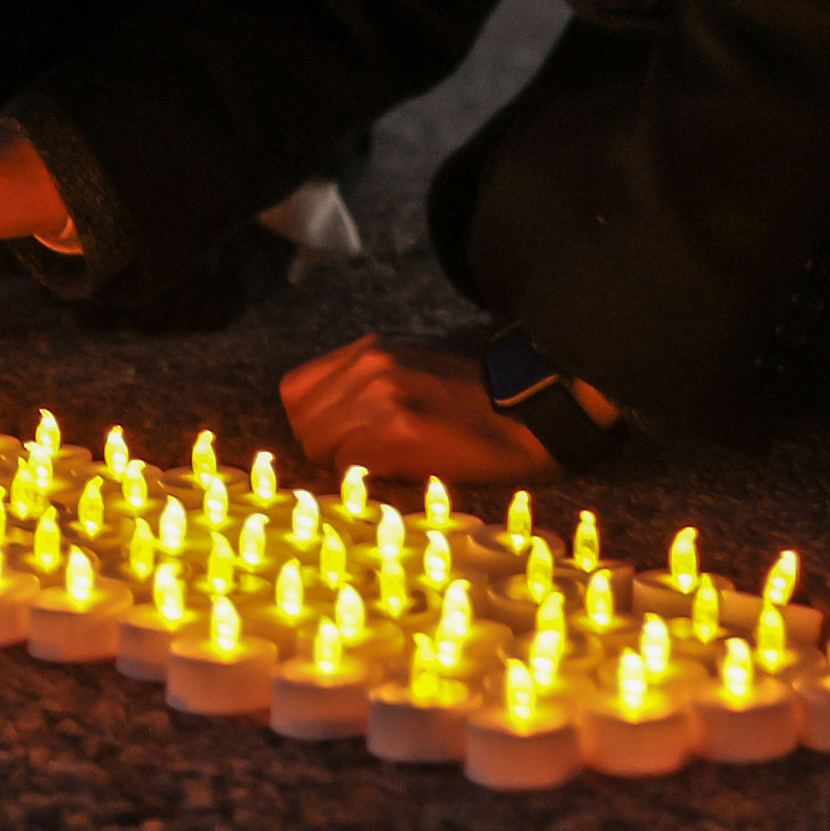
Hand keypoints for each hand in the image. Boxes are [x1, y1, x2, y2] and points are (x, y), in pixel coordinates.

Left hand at [278, 334, 570, 485]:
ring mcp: (382, 399)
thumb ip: (370, 380)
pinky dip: (367, 481)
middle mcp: (370, 367)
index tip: (341, 438)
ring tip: (389, 464)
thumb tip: (332, 418)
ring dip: (346, 465)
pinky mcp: (398, 436)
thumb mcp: (417, 363)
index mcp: (372, 349)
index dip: (314, 421)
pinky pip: (349, 470)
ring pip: (320, 448)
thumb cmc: (480, 395)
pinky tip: (402, 473)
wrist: (534, 410)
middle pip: (302, 424)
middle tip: (368, 459)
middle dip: (327, 448)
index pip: (295, 391)